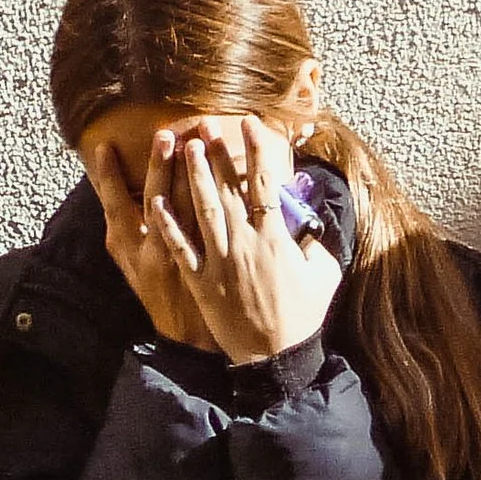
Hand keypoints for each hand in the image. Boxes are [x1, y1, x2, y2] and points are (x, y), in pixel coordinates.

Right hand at [92, 135, 211, 346]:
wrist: (188, 337)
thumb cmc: (158, 296)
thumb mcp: (131, 267)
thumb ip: (124, 232)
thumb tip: (112, 193)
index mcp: (127, 248)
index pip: (114, 206)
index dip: (108, 177)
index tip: (105, 147)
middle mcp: (153, 251)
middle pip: (156, 201)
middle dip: (159, 166)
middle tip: (164, 134)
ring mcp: (185, 258)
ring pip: (189, 210)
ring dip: (193, 175)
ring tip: (197, 141)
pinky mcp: (215, 264)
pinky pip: (220, 228)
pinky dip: (227, 202)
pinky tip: (235, 176)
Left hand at [144, 114, 339, 366]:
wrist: (275, 356)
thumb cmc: (302, 315)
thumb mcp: (324, 274)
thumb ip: (319, 241)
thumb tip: (314, 215)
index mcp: (276, 238)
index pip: (265, 183)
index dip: (258, 150)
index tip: (252, 123)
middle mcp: (245, 244)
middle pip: (228, 189)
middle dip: (217, 153)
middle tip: (205, 124)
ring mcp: (220, 262)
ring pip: (203, 210)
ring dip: (193, 176)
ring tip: (183, 146)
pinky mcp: (201, 281)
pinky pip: (181, 248)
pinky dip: (168, 224)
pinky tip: (156, 200)